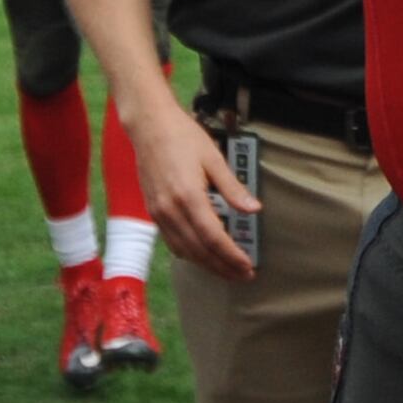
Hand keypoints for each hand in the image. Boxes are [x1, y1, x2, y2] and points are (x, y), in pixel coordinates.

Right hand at [124, 98, 258, 283]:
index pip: (213, 238)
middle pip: (199, 250)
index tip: (248, 266)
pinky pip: (172, 241)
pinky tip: (202, 255)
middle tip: (243, 276)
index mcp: (188, 197)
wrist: (149, 126)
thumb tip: (254, 210)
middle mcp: (171, 211)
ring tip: (227, 270)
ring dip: (206, 264)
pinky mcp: (153, 212)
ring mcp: (159, 213)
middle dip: (222, 267)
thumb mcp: (214, 158)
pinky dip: (189, 253)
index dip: (231, 256)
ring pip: (184, 250)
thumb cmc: (183, 137)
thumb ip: (232, 188)